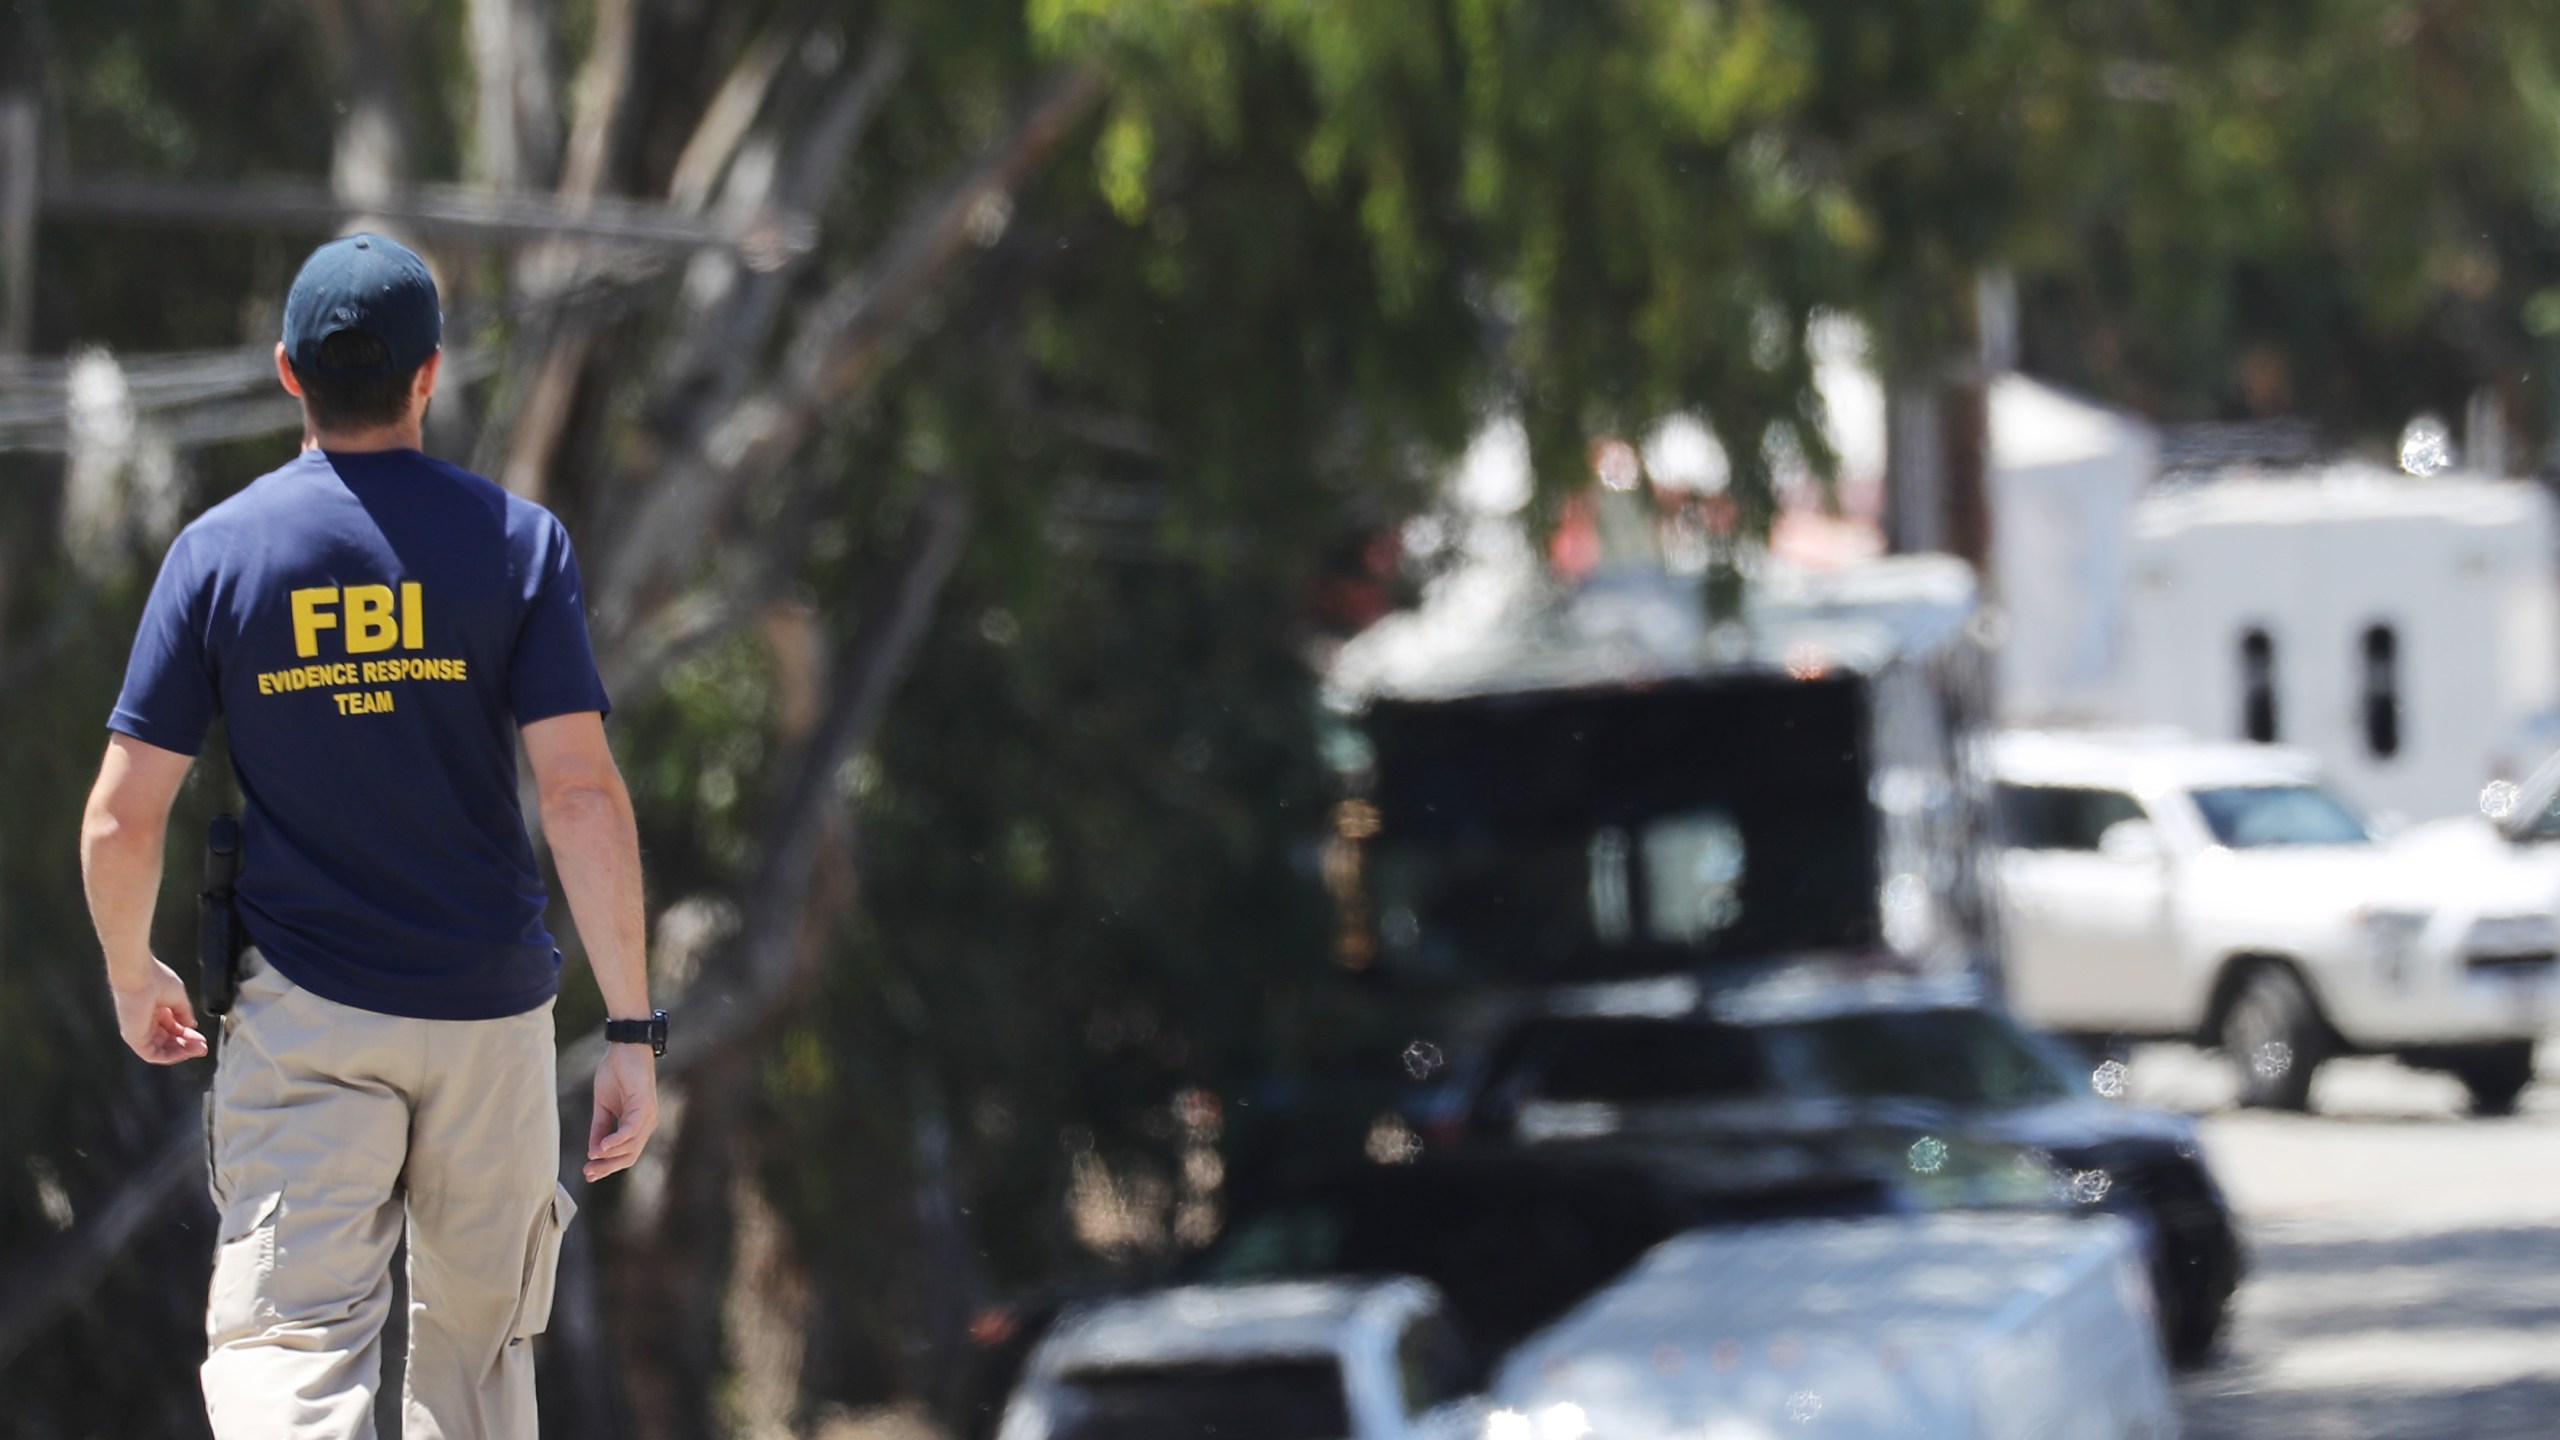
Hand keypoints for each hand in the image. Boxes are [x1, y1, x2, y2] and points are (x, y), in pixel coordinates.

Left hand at [111, 959, 207, 1064]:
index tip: (202, 1038)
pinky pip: (152, 1054)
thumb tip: (191, 1026)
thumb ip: (184, 1013)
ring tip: (198, 1049)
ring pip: (161, 1050)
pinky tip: (184, 1052)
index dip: (188, 1035)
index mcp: (154, 1010)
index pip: (173, 1029)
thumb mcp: (178, 997)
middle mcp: (146, 1022)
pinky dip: (170, 1056)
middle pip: (168, 1041)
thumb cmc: (156, 979)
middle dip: (187, 1045)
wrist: (139, 976)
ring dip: (181, 1052)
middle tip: (203, 1047)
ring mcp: (139, 1031)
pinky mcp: (134, 1038)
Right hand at [585, 1041, 659, 1182]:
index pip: (625, 1154)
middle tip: (588, 1173)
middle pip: (630, 1156)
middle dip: (608, 1167)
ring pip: (631, 1146)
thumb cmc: (616, 1073)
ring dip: (610, 1155)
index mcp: (636, 1125)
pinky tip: (602, 1147)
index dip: (607, 1166)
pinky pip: (631, 1130)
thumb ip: (599, 1127)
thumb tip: (593, 1150)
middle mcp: (646, 1124)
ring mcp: (648, 1116)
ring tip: (591, 1158)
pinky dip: (616, 1140)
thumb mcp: (603, 1106)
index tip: (588, 1174)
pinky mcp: (644, 1106)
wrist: (625, 1048)